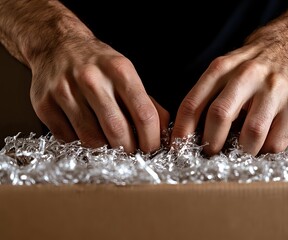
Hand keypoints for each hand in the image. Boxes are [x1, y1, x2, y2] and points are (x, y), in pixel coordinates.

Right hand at [30, 38, 168, 152]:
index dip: (151, 138)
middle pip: (117, 129)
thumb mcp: (126, 73)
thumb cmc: (97, 63)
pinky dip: (79, 142)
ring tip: (108, 143)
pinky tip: (84, 131)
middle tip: (130, 153)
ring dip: (104, 149)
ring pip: (91, 138)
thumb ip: (147, 101)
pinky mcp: (44, 103)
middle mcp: (91, 79)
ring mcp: (65, 91)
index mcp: (119, 70)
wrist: (57, 44)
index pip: (143, 114)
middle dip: (128, 149)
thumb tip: (163, 130)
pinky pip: (68, 138)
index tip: (151, 149)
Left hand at [171, 21, 287, 155]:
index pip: (193, 104)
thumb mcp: (223, 73)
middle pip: (220, 115)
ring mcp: (275, 89)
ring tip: (238, 152)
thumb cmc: (250, 70)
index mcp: (222, 68)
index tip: (179, 148)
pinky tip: (261, 144)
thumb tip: (188, 137)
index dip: (182, 131)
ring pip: (252, 133)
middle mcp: (248, 74)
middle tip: (211, 153)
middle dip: (211, 143)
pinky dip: (264, 151)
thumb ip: (206, 99)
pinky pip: (275, 142)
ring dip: (241, 151)